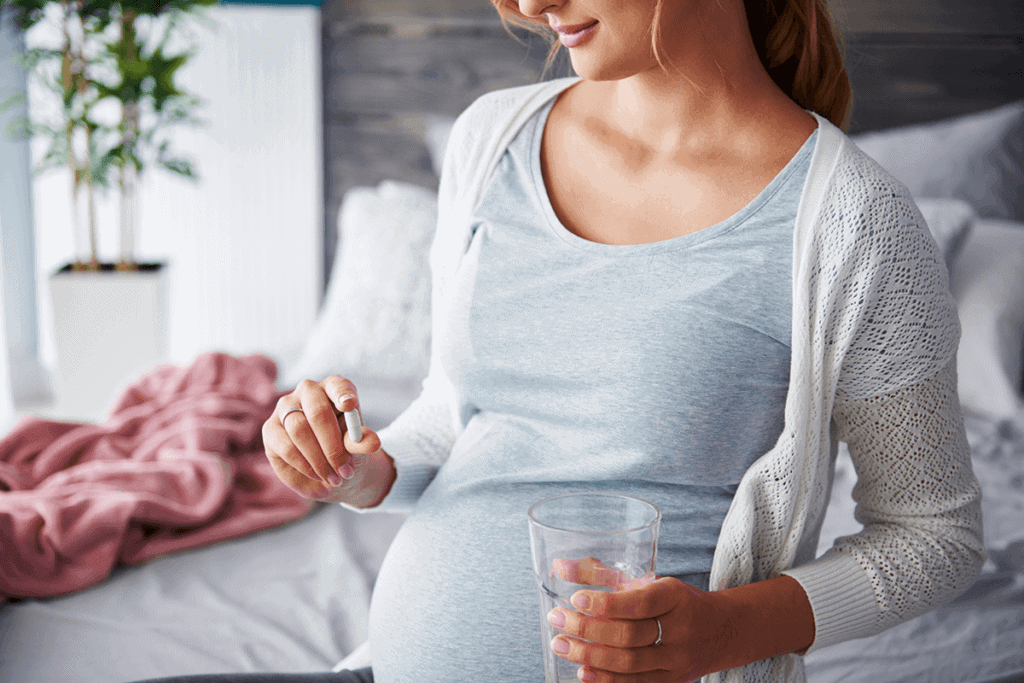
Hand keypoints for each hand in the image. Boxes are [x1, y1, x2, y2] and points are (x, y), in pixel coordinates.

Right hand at [262, 376, 394, 506]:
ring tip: (334, 477)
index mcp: (334, 389)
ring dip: (318, 459)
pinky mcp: (270, 429)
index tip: (349, 405)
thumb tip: (373, 442)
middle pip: (318, 412)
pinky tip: (317, 475)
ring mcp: (286, 407)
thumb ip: (362, 442)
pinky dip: (304, 465)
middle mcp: (308, 392)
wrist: (330, 470)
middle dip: (332, 446)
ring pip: (299, 430)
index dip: (342, 394)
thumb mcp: (358, 449)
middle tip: (345, 470)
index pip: (338, 385)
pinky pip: (286, 446)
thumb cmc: (346, 451)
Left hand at [547, 572, 735, 682]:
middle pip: (629, 635)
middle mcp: (679, 630)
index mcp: (674, 597)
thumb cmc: (676, 602)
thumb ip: (602, 574)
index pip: (639, 603)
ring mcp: (676, 660)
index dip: (606, 603)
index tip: (576, 598)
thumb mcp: (647, 581)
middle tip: (557, 620)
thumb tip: (559, 566)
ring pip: (629, 663)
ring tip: (561, 645)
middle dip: (588, 630)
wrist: (722, 631)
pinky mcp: (671, 681)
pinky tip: (583, 671)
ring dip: (589, 656)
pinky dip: (606, 680)